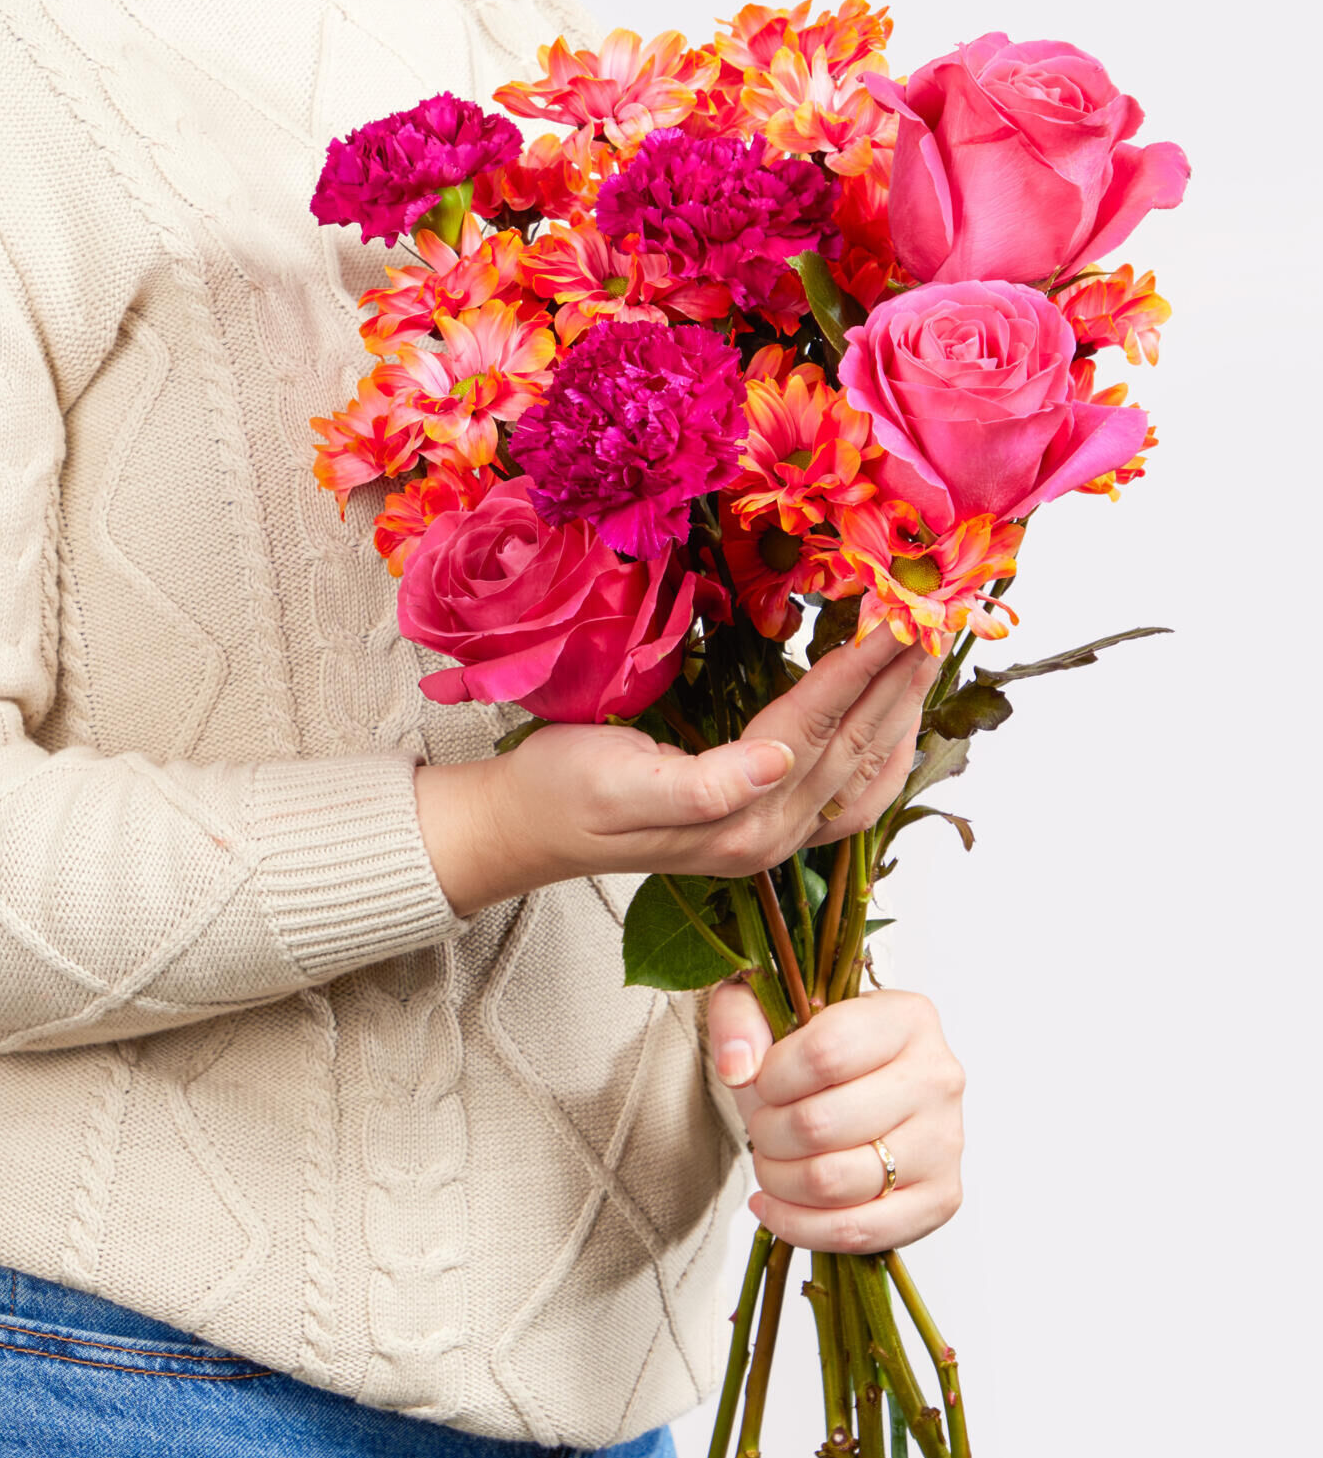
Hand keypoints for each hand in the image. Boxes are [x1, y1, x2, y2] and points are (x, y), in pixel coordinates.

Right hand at [418, 622, 938, 914]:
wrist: (524, 828)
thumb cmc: (558, 791)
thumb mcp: (614, 779)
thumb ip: (700, 785)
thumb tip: (776, 763)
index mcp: (734, 820)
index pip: (815, 727)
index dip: (859, 670)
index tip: (896, 619)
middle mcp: (765, 837)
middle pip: (852, 749)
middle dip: (897, 684)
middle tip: (935, 622)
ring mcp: (768, 838)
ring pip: (861, 774)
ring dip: (899, 714)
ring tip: (925, 659)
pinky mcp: (760, 828)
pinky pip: (847, 796)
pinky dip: (881, 753)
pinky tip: (893, 722)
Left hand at [707, 978, 965, 1252]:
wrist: (858, 1085)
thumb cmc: (814, 1046)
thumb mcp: (767, 1004)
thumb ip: (740, 1016)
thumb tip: (739, 1069)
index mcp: (907, 1017)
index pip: (826, 1054)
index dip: (773, 1077)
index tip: (760, 1082)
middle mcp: (938, 1077)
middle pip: (823, 1124)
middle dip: (768, 1133)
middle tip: (761, 1126)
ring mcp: (945, 1143)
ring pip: (835, 1182)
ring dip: (779, 1179)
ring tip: (769, 1161)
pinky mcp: (941, 1198)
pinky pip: (859, 1231)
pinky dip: (800, 1227)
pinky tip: (773, 1205)